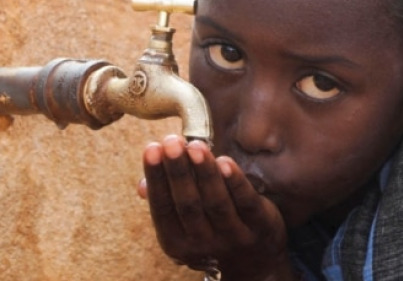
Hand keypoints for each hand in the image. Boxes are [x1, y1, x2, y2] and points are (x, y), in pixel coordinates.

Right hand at [138, 135, 293, 280]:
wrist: (254, 262)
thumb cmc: (210, 230)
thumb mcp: (184, 224)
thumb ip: (166, 201)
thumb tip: (141, 185)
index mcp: (177, 243)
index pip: (162, 208)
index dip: (156, 178)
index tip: (151, 148)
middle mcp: (203, 244)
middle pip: (188, 205)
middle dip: (178, 171)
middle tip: (170, 141)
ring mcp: (233, 236)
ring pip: (216, 202)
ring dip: (204, 172)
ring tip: (195, 145)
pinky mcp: (261, 226)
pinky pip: (246, 202)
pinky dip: (235, 182)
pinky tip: (225, 162)